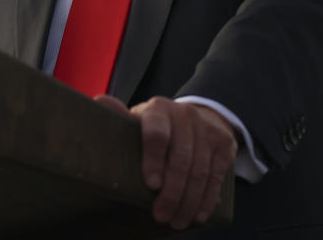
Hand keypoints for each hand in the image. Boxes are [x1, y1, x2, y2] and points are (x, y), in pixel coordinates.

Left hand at [95, 95, 236, 228]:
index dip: (154, 160)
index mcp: (158, 109)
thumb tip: (99, 102)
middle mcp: (184, 115)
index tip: (151, 185)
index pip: (157, 134)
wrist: (195, 115)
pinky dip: (208, 199)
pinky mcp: (224, 143)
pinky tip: (198, 215)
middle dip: (171, 192)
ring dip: (189, 201)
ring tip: (177, 221)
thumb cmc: (156, 125)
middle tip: (161, 215)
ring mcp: (207, 128)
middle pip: (180, 158)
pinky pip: (217, 176)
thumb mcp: (138, 119)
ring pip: (200, 171)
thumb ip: (119, 115)